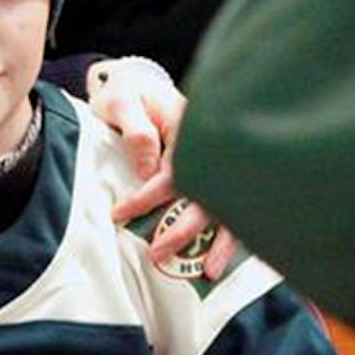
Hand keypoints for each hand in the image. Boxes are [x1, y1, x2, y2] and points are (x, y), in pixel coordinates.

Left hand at [88, 58, 236, 279]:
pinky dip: (234, 232)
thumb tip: (149, 169)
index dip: (149, 196)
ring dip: (221, 240)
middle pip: (209, 192)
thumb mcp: (123, 101)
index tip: (120, 213)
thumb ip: (136, 131)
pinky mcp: (218, 173)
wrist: (138, 83)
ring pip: (231, 204)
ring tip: (211, 272)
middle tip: (158, 253)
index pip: (176, 169)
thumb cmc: (129, 93)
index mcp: (189, 125)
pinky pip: (234, 205)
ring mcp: (220, 160)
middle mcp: (212, 146)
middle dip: (186, 229)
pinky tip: (229, 257)